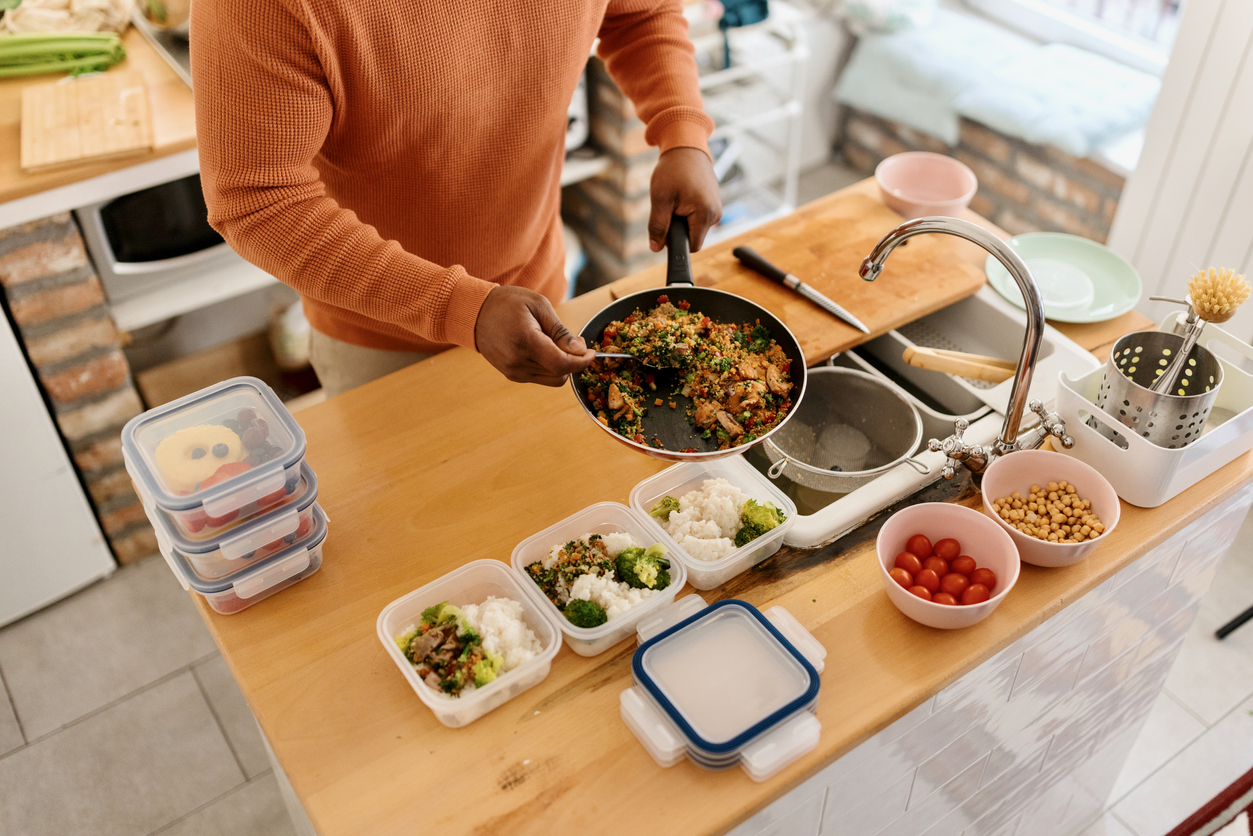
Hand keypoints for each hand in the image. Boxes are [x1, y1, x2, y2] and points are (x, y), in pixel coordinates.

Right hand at [474, 286, 595, 385]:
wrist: (474, 312)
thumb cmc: (508, 303)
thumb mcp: (539, 306)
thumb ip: (560, 331)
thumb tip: (579, 350)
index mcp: (526, 342)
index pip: (562, 365)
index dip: (582, 362)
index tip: (591, 352)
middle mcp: (518, 362)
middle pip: (560, 374)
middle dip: (574, 361)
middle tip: (575, 342)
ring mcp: (513, 371)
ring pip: (552, 379)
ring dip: (562, 365)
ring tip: (557, 343)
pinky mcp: (511, 375)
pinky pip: (540, 378)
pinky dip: (549, 367)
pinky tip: (544, 349)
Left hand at [648, 147, 721, 252]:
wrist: (686, 146)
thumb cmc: (673, 169)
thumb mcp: (660, 198)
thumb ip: (658, 225)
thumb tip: (656, 248)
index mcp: (705, 213)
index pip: (692, 246)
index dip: (676, 242)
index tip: (665, 228)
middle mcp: (716, 213)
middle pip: (693, 237)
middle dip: (678, 229)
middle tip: (669, 206)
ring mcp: (717, 208)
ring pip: (695, 228)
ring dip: (682, 219)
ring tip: (676, 198)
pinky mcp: (714, 203)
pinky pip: (698, 217)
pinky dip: (688, 212)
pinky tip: (683, 196)